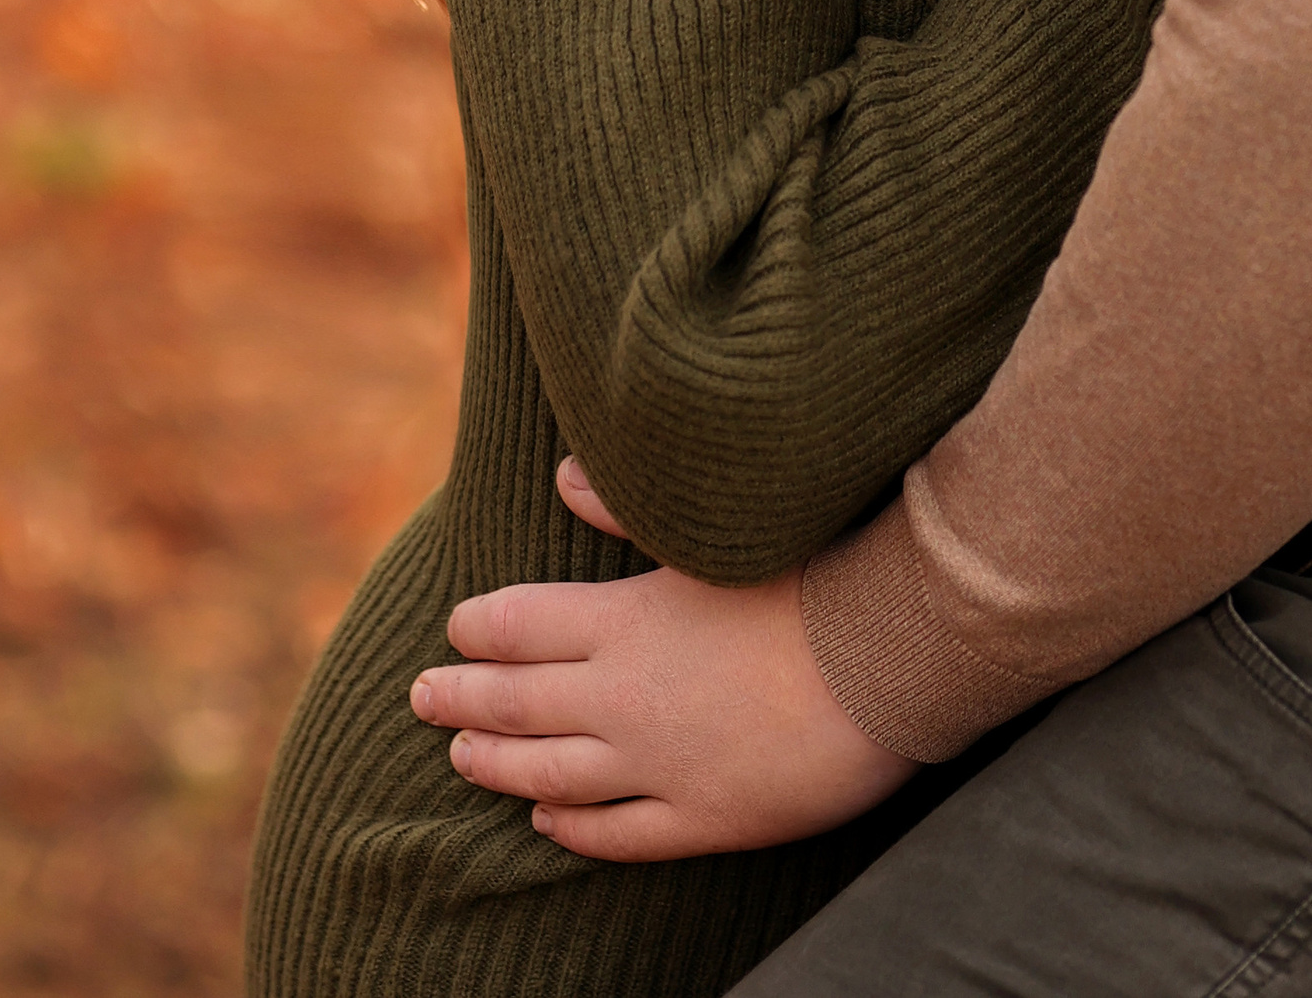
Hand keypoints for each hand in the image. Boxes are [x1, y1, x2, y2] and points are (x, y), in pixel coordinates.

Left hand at [408, 460, 914, 858]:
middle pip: (518, 702)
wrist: (891, 656)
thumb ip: (629, 508)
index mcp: (624, 619)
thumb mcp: (715, 527)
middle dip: (461, 697)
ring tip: (460, 756)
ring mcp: (659, 767)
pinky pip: (615, 834)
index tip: (453, 628)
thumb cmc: (812, 573)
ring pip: (549, 774)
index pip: (519, 626)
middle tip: (420, 696)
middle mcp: (625, 698)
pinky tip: (544, 820)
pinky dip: (569, 827)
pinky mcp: (702, 819)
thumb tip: (562, 477)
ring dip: (497, 763)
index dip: (477, 630)